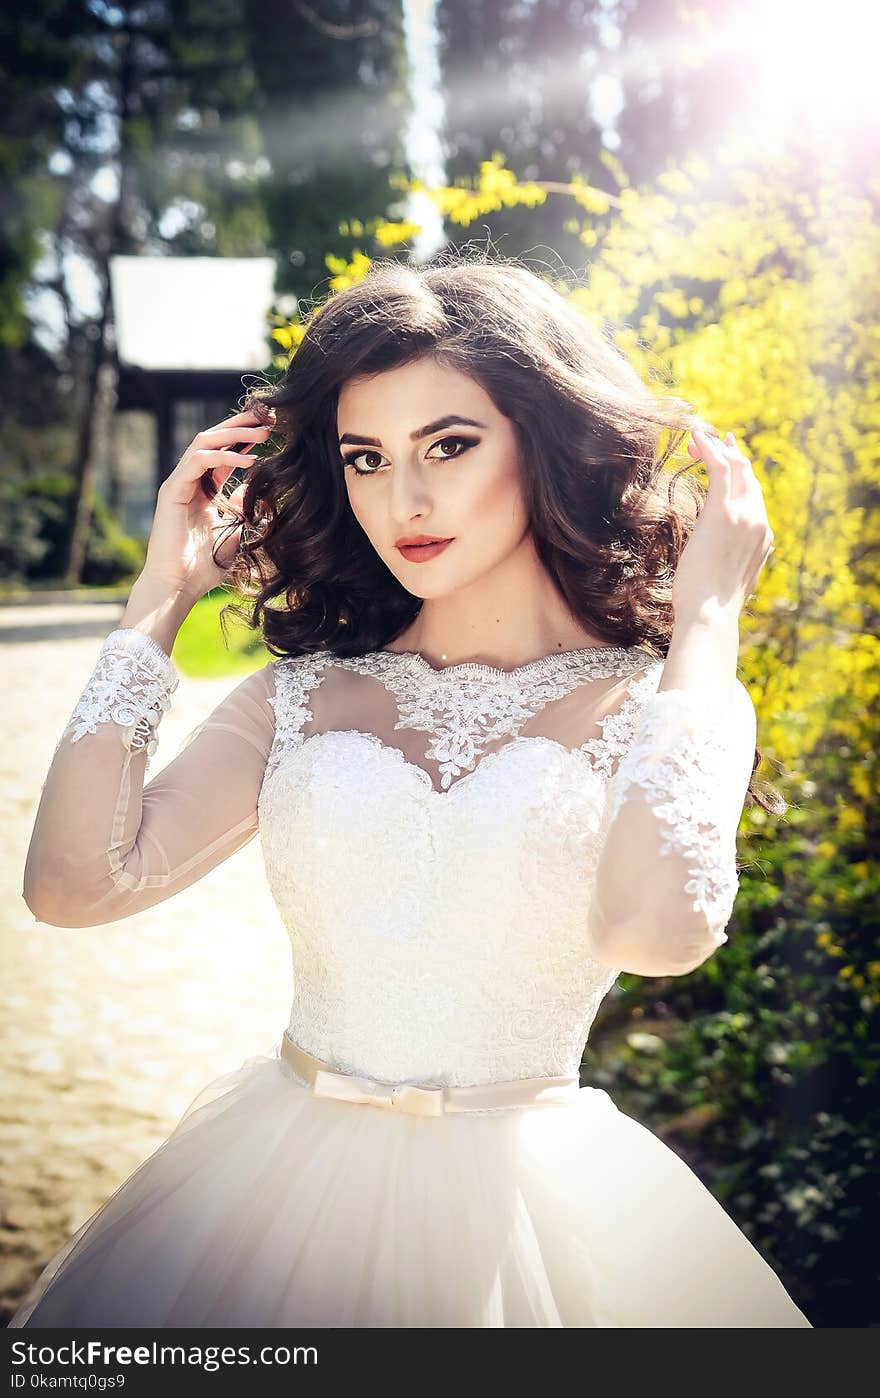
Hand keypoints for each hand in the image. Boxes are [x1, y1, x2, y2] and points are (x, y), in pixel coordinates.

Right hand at [141, 406, 275, 602]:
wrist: (177, 587)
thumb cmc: (202, 565)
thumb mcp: (232, 530)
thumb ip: (239, 507)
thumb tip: (251, 487)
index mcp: (203, 488)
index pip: (224, 452)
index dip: (246, 437)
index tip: (273, 428)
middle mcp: (189, 480)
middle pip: (213, 439)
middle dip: (241, 425)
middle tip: (269, 418)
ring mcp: (178, 484)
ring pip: (203, 442)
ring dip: (234, 434)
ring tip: (262, 433)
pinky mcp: (172, 491)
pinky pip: (196, 461)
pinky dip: (222, 456)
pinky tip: (248, 460)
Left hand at [673, 425, 774, 621]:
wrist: (709, 615)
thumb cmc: (708, 608)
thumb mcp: (724, 581)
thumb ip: (726, 565)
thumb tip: (711, 566)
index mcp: (763, 540)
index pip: (755, 498)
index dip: (740, 478)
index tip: (726, 462)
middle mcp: (759, 523)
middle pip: (749, 478)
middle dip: (731, 456)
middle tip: (714, 442)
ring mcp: (745, 516)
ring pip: (736, 469)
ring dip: (718, 449)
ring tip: (699, 437)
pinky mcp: (724, 512)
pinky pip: (719, 469)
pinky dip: (709, 450)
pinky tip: (696, 438)